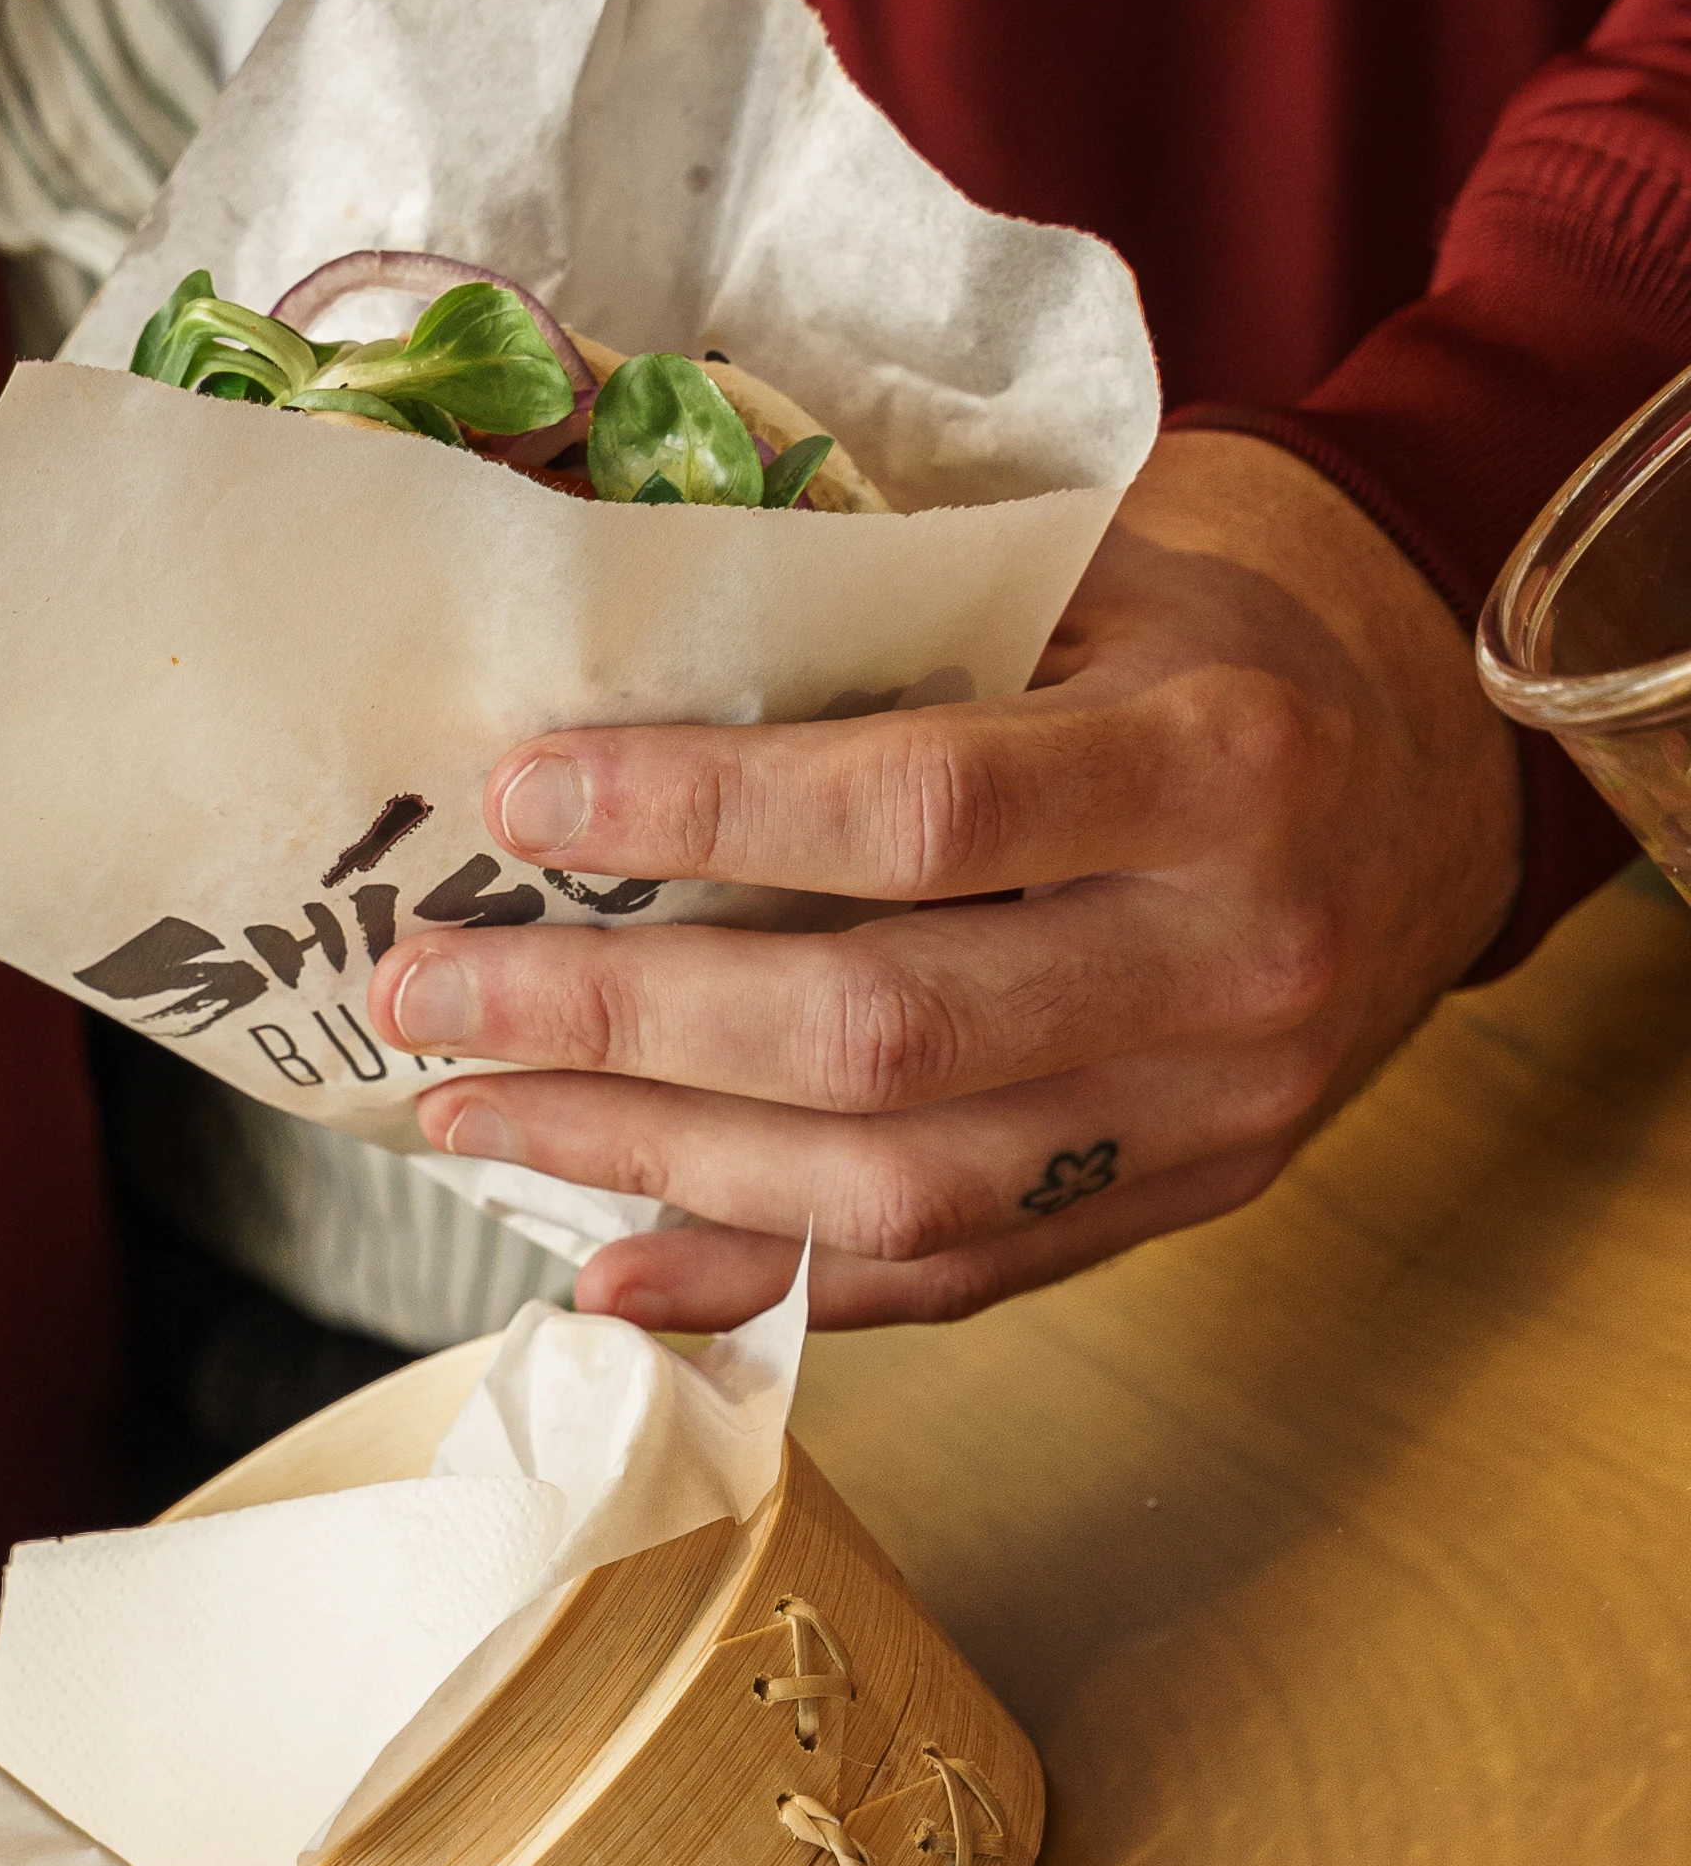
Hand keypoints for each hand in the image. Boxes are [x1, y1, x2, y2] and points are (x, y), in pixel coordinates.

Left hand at [373, 432, 1524, 1327]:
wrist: (1436, 787)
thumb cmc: (1217, 653)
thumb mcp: (1103, 581)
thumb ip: (898, 622)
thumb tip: (602, 641)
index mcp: (1218, 760)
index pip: (923, 812)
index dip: (704, 814)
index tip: (521, 801)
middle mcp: (1229, 958)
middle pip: (879, 1033)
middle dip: (620, 1019)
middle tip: (429, 992)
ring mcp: (1209, 1112)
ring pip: (890, 1189)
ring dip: (652, 1162)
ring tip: (474, 1115)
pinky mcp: (1174, 1204)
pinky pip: (942, 1282)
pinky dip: (755, 1285)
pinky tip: (607, 1269)